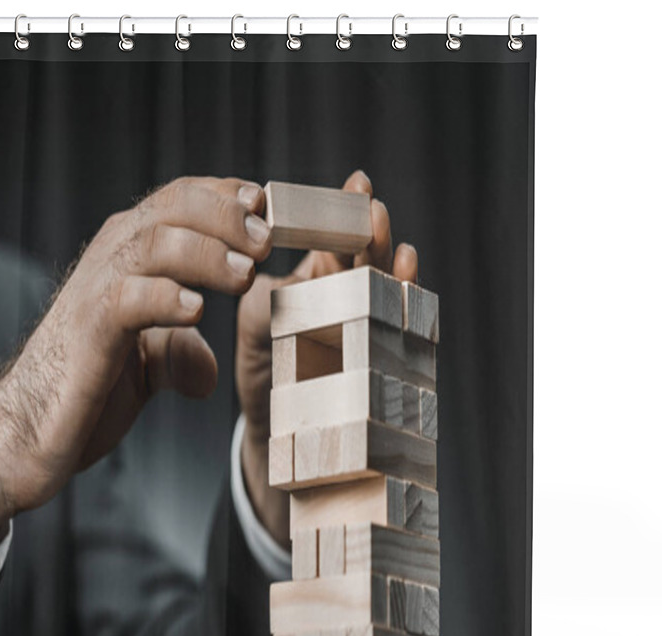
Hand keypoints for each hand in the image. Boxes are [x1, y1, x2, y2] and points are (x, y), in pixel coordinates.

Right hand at [0, 177, 271, 546]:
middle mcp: (112, 258)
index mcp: (131, 254)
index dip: (227, 197)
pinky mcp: (88, 330)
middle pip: (174, 207)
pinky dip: (164, 298)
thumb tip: (209, 373)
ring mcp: (96, 289)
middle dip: (227, 217)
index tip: (267, 208)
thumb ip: (177, 354)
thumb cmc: (87, 388)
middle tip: (266, 241)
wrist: (28, 431)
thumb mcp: (144, 366)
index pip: (182, 200)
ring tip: (245, 274)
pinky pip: (128, 299)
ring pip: (155, 243)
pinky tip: (195, 310)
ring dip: (207, 253)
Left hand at [235, 170, 417, 548]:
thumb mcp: (254, 327)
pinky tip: (408, 283)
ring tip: (397, 249)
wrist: (277, 425)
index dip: (346, 208)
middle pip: (368, 253)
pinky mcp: (383, 352)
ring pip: (389, 284)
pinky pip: (402, 323)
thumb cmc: (264, 367)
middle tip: (374, 211)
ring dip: (394, 265)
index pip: (334, 233)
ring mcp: (369, 321)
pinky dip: (408, 302)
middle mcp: (348, 291)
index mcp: (318, 274)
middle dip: (373, 232)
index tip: (356, 183)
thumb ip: (262, 301)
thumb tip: (273, 282)